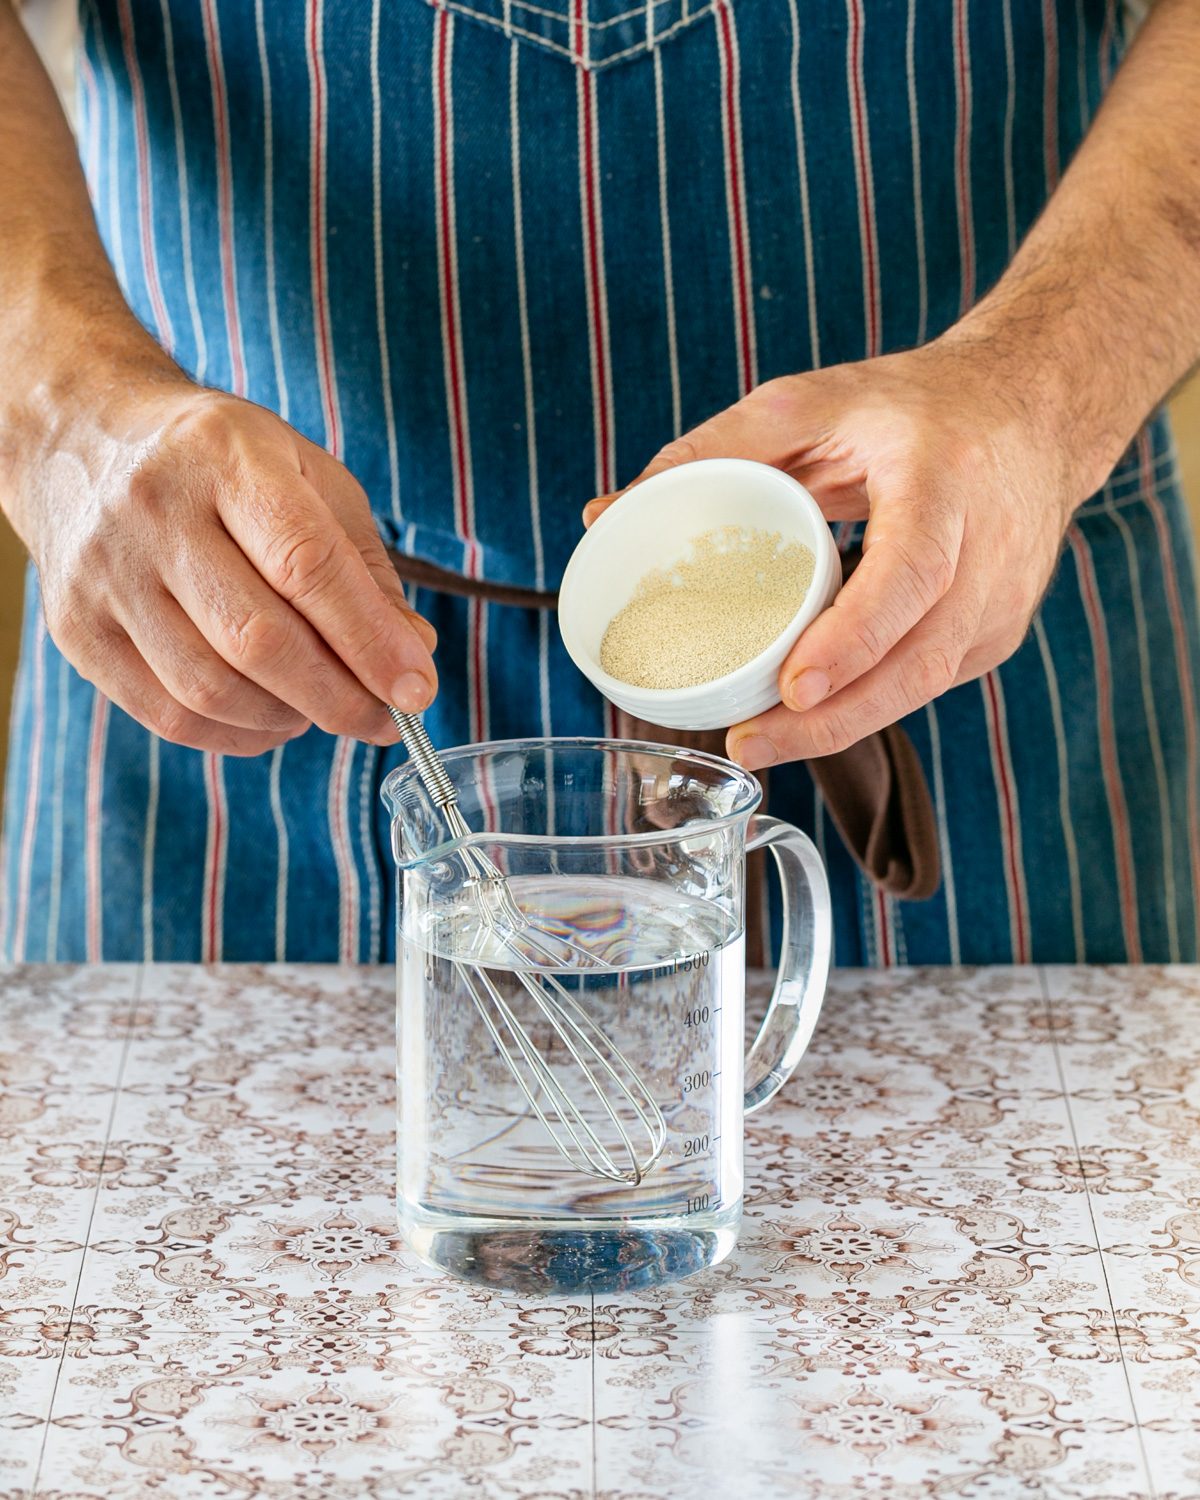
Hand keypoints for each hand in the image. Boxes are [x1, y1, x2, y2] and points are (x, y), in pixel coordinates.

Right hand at [8, 373, 435, 754]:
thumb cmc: (217, 463)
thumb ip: (363, 568)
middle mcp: (154, 511)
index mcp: (225, 457)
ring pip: (210, 689)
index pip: (307, 564)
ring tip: (323, 708)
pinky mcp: (76, 630)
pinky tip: (271, 717)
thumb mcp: (306, 476)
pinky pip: (169, 715)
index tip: (416, 690)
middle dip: (338, 697)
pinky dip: (236, 734)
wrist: (80, 440)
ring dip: (288, 719)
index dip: (369, 640)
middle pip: (257, 639)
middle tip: (383, 719)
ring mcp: (104, 574)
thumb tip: (411, 659)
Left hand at [584, 337, 1082, 769]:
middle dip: (833, 718)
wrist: (1038, 411)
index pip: (910, 574)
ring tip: (763, 743)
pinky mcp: (995, 635)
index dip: (854, 638)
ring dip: (844, 725)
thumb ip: (713, 450)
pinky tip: (813, 713)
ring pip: (924, 686)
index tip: (794, 687)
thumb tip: (604, 512)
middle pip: (916, 660)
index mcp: (946, 480)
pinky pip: (927, 682)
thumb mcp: (816, 402)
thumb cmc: (918, 406)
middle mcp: (989, 551)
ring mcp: (1001, 602)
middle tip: (751, 744)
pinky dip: (869, 701)